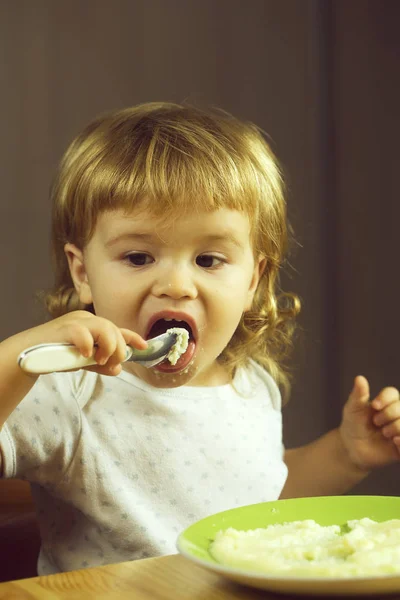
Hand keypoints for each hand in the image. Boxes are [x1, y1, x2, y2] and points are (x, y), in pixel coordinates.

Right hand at [26, 310, 146, 376]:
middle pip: (114, 330)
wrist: (29, 354)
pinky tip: (85, 354)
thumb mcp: (83, 362)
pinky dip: (88, 345)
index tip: (144, 346)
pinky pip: (83, 332)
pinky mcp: (65, 328)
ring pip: (104, 327)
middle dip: (118, 350)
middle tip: (111, 364)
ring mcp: (76, 322)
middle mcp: (87, 321)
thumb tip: (118, 369)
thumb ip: (100, 365)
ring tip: (100, 360)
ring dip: (108, 347)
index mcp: (93, 327)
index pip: (117, 329)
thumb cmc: (56, 355)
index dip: (132, 337)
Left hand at [339, 375, 399, 471]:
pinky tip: (395, 441)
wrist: (351, 447)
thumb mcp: (353, 409)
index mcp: (386, 402)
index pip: (393, 394)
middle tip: (376, 422)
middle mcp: (396, 414)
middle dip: (389, 414)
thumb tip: (359, 378)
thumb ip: (358, 394)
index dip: (385, 398)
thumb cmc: (353, 424)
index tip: (374, 406)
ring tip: (384, 433)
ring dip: (396, 426)